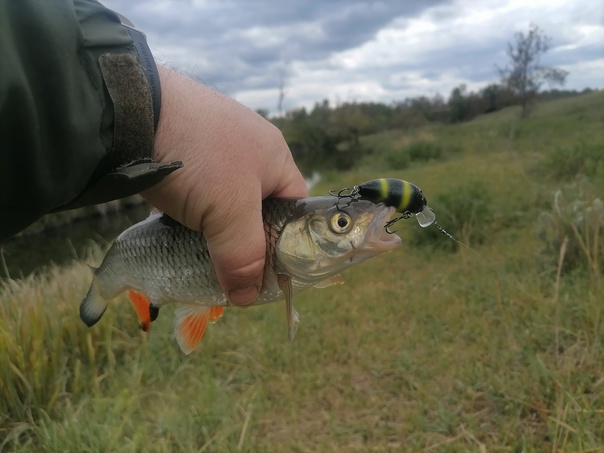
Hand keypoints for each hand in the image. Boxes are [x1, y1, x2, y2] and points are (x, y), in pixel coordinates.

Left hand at [143, 66, 307, 304]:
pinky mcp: (184, 152)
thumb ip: (244, 257)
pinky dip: (190, 214)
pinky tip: (178, 229)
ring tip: (200, 253)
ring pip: (223, 204)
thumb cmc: (199, 158)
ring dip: (213, 230)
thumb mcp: (230, 212)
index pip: (294, 211)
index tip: (268, 272)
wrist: (132, 112)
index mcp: (274, 157)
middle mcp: (249, 150)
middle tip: (230, 269)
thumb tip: (247, 297)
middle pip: (257, 210)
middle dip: (244, 241)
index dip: (286, 244)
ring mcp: (214, 149)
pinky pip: (197, 194)